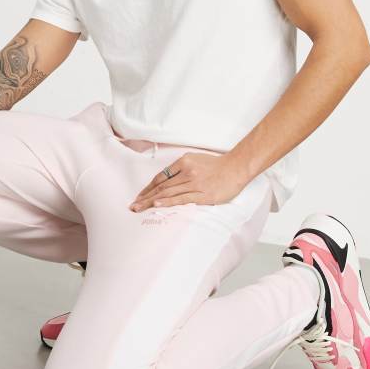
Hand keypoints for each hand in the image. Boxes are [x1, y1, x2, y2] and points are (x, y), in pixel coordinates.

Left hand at [129, 152, 247, 211]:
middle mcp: (186, 172)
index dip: (148, 188)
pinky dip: (168, 202)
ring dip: (152, 201)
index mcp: (183, 162)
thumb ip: (181, 168)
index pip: (160, 177)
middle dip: (145, 197)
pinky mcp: (202, 194)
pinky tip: (157, 205)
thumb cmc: (216, 165)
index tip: (139, 196)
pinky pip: (182, 198)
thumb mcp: (196, 159)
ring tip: (140, 208)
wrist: (236, 168)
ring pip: (169, 193)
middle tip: (133, 206)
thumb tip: (167, 180)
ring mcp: (194, 183)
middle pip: (161, 186)